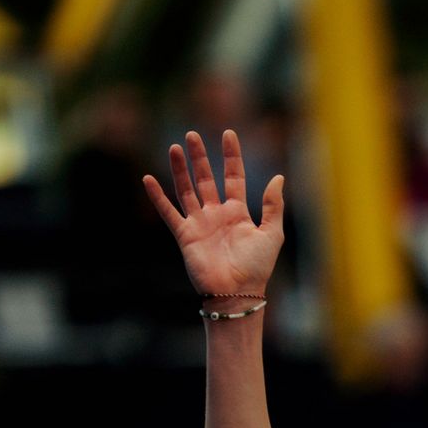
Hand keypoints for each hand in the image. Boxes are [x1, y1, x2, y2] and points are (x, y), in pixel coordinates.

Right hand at [142, 129, 283, 296]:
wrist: (237, 293)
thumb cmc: (257, 267)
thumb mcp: (272, 233)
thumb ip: (273, 205)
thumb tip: (279, 178)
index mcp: (238, 213)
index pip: (233, 177)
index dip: (231, 156)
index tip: (228, 134)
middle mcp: (217, 215)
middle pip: (206, 179)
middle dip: (200, 157)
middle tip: (192, 135)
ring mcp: (200, 224)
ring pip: (187, 190)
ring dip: (180, 170)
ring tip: (175, 148)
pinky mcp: (185, 235)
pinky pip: (169, 212)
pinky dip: (158, 197)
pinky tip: (148, 179)